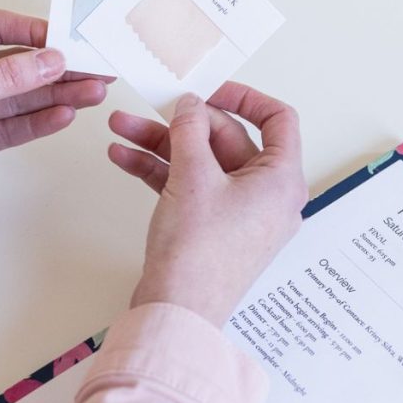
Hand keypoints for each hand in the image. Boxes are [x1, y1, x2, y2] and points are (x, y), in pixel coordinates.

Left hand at [0, 10, 110, 252]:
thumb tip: (49, 60)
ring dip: (55, 95)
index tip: (68, 39)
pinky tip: (65, 115)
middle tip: (94, 67)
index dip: (32, 32)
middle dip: (54, 68)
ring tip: (93, 92)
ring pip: (18, 98)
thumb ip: (5, 78)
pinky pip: (12, 127)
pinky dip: (39, 121)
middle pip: (13, 64)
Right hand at [107, 83, 306, 325]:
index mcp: (281, 180)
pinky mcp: (211, 229)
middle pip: (227, 140)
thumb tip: (190, 105)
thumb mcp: (192, 176)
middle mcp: (266, 196)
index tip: (209, 90)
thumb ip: (189, 130)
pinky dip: (160, 172)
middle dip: (182, 124)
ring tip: (121, 129)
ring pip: (201, 164)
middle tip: (150, 108)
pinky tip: (124, 157)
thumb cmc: (198, 254)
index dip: (244, 97)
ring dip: (161, 145)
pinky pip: (189, 188)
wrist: (176, 312)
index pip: (278, 120)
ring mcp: (238, 214)